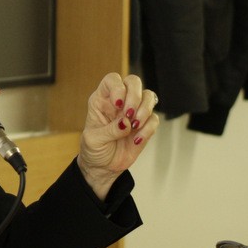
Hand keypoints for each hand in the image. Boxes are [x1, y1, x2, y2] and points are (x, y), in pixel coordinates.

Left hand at [78, 73, 158, 199]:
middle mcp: (119, 102)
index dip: (118, 87)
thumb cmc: (94, 150)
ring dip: (144, 110)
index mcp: (102, 100)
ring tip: (134, 126)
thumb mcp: (94, 140)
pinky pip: (154, 119)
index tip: (118, 104)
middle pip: (133, 82)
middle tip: (129, 115)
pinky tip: (136, 140)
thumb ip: (109, 130)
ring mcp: (134, 112)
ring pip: (149, 96)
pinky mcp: (144, 125)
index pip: (112, 80)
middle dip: (135, 96)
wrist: (103, 167)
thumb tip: (126, 123)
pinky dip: (148, 128)